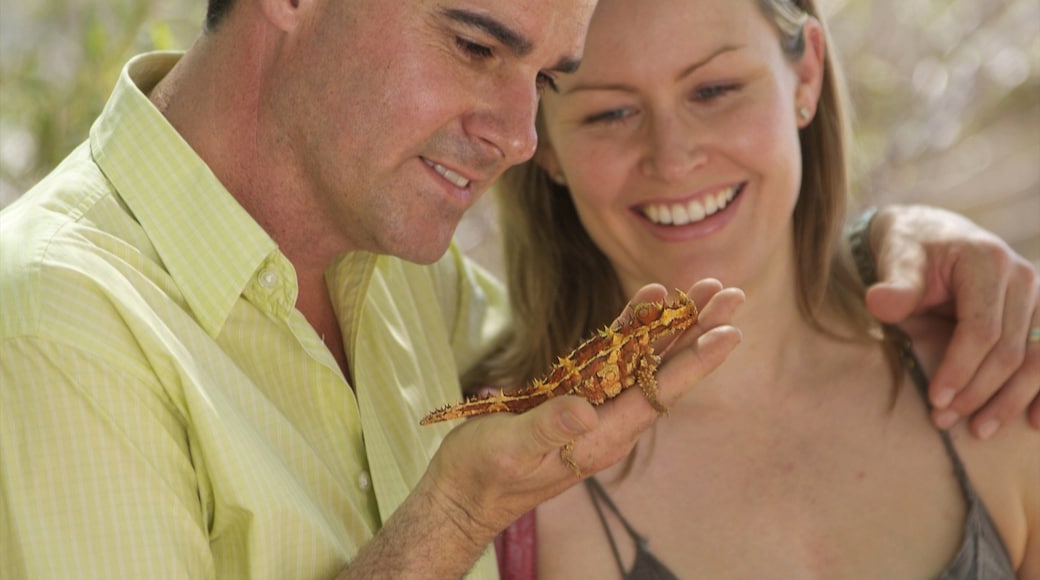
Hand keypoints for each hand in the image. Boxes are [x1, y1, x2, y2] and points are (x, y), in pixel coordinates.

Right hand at [423, 280, 742, 537]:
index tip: (730, 333)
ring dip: (675, 323)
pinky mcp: (573, 393)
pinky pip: (612, 355)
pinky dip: (630, 325)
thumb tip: (584, 410)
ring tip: (706, 289)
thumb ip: (547, 428)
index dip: (696, 362)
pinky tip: (648, 300)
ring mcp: (593, 406)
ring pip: (644, 358)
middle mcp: (608, 420)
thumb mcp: (512, 450)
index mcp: (602, 437)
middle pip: (665, 369)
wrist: (466, 490)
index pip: (660, 393)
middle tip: (732, 293)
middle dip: (699, 330)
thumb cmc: (485, 474)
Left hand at [866, 204, 1039, 436]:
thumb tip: (880, 303)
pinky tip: (1034, 421)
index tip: (935, 399)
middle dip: (978, 392)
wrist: (933, 234)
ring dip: (1011, 400)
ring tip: (979, 430)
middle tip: (942, 420)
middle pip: (1010, 350)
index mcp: (989, 262)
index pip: (982, 330)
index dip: (960, 369)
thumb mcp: (898, 258)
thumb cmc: (912, 249)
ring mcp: (1039, 296)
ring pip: (1037, 360)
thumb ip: (896, 284)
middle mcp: (1024, 277)